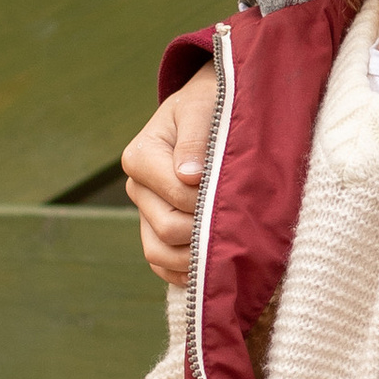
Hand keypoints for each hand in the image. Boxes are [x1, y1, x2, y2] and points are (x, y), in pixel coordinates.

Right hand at [123, 71, 220, 286]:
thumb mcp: (204, 108)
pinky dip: (185, 273)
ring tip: (229, 245)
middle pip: (168, 230)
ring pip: (160, 255)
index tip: (236, 190)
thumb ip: (196, 140)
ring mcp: (146, 212)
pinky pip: (162, 266)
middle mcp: (138, 188)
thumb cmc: (211, 105)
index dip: (210, 201)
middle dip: (206, 230)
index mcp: (141, 156)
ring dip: (196, 257)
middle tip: (240, 218)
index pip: (178, 196)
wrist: (211, 110)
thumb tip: (189, 176)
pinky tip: (213, 267)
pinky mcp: (156, 231)